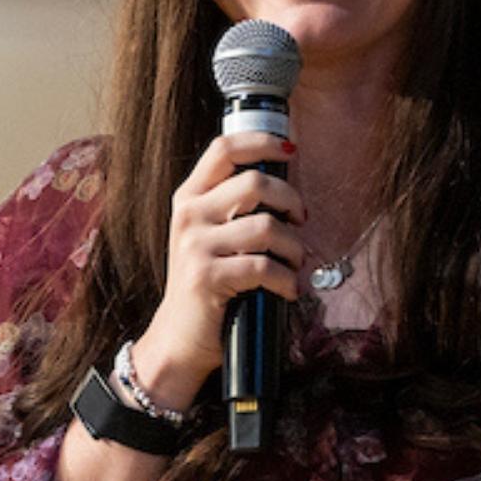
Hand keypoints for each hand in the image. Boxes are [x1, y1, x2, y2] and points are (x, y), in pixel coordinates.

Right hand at [130, 130, 306, 406]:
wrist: (180, 337)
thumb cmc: (207, 284)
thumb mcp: (209, 236)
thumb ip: (233, 207)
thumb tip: (286, 187)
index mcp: (189, 197)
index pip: (223, 149)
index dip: (260, 142)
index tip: (289, 150)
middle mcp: (188, 215)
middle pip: (254, 183)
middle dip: (291, 200)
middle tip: (300, 221)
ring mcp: (195, 246)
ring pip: (266, 226)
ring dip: (294, 247)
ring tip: (295, 263)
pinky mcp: (206, 277)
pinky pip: (264, 267)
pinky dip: (286, 279)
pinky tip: (288, 289)